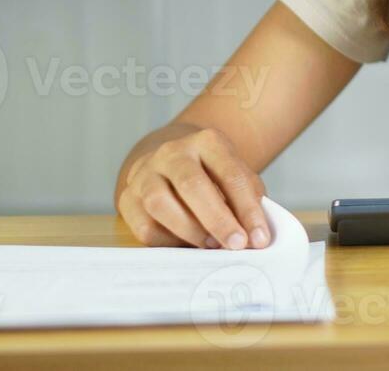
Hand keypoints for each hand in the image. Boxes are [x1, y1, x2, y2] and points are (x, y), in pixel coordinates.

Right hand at [116, 124, 270, 248]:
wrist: (172, 163)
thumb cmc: (212, 175)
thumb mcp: (234, 175)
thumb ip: (247, 199)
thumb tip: (255, 235)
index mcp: (207, 142)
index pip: (230, 173)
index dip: (247, 209)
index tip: (259, 237)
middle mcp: (172, 153)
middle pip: (192, 185)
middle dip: (217, 220)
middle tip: (236, 245)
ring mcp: (145, 174)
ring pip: (160, 204)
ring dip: (190, 231)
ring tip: (212, 246)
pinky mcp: (128, 198)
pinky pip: (145, 226)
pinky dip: (168, 241)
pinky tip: (186, 246)